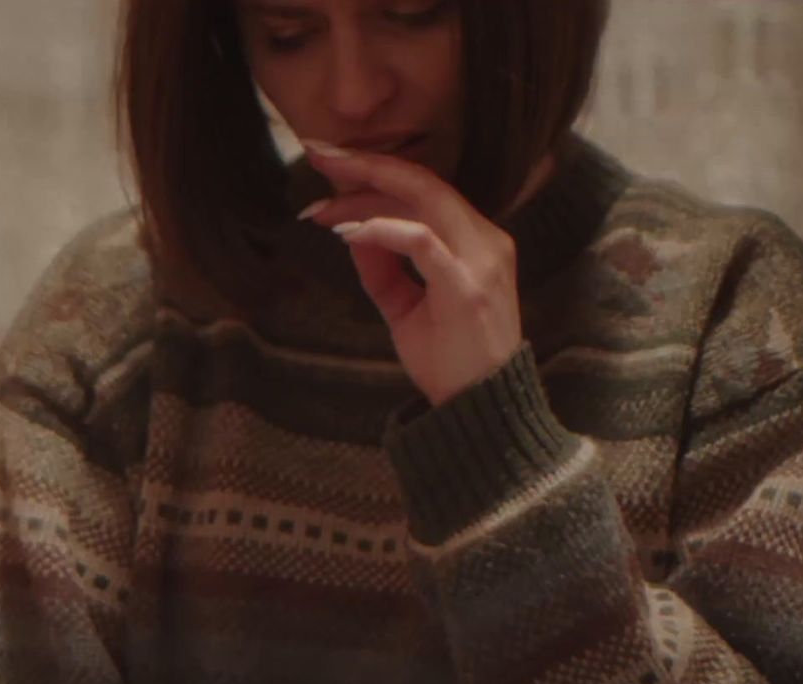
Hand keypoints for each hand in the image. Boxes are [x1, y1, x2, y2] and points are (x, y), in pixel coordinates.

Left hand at [299, 141, 522, 406]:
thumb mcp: (405, 307)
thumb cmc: (449, 361)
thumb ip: (382, 268)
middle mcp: (485, 240)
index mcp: (477, 240)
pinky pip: (421, 240)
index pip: (424, 190)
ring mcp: (480, 261)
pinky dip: (382, 229)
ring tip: (320, 207)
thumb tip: (350, 232)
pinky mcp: (466, 286)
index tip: (329, 170)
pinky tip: (348, 231)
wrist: (481, 411)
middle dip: (365, 164)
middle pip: (422, 181)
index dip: (375, 173)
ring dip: (363, 197)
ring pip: (422, 199)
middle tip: (317, 155)